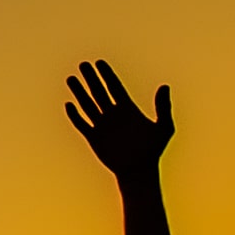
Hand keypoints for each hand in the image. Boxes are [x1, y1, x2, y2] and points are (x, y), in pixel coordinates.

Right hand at [63, 59, 171, 177]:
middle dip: (91, 78)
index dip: (107, 74)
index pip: (114, 87)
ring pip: (88, 104)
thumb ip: (163, 107)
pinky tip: (69, 104)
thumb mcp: (163, 127)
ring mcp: (102, 125)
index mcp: (127, 108)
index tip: (100, 63)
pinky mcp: (93, 138)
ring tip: (71, 78)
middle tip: (83, 64)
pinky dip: (75, 115)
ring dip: (79, 92)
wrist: (139, 171)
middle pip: (99, 92)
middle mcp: (113, 114)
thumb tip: (164, 86)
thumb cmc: (153, 150)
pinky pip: (81, 123)